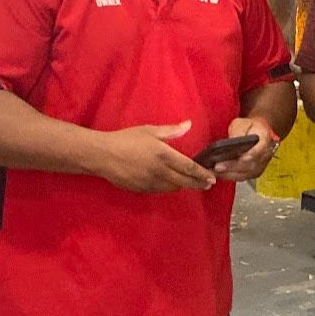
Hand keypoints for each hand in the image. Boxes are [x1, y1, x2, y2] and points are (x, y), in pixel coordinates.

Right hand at [98, 120, 215, 194]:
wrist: (102, 155)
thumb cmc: (126, 139)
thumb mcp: (150, 130)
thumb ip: (171, 130)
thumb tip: (188, 125)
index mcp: (164, 155)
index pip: (189, 168)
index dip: (202, 174)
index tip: (212, 177)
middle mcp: (160, 172)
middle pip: (185, 182)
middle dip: (198, 184)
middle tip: (208, 184)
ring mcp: (150, 183)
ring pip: (173, 188)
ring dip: (183, 185)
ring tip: (190, 182)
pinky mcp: (141, 189)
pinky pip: (159, 190)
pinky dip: (168, 187)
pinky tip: (169, 182)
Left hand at [214, 116, 278, 181]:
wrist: (256, 133)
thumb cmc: (249, 127)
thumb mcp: (242, 123)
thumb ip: (238, 131)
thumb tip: (232, 141)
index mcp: (264, 140)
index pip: (259, 150)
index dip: (251, 155)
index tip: (241, 158)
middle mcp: (265, 155)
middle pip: (250, 165)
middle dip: (233, 167)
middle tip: (218, 166)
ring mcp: (260, 166)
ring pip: (245, 174)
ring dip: (229, 174)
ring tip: (214, 172)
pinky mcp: (253, 173)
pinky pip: (242, 177)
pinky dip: (229, 176)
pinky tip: (219, 174)